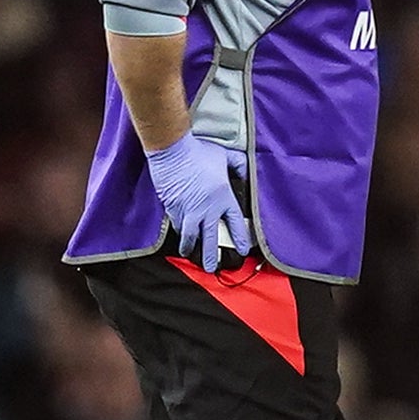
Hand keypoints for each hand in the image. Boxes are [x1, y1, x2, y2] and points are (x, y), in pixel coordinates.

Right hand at [146, 134, 251, 271]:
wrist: (173, 151)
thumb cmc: (199, 152)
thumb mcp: (226, 156)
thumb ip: (239, 165)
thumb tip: (246, 172)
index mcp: (223, 197)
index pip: (235, 223)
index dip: (239, 238)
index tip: (241, 251)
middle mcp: (207, 208)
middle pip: (210, 238)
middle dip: (210, 255)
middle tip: (211, 268)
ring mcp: (188, 210)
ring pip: (190, 235)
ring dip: (190, 247)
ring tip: (190, 254)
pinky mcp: (172, 207)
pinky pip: (176, 224)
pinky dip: (179, 231)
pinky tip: (180, 236)